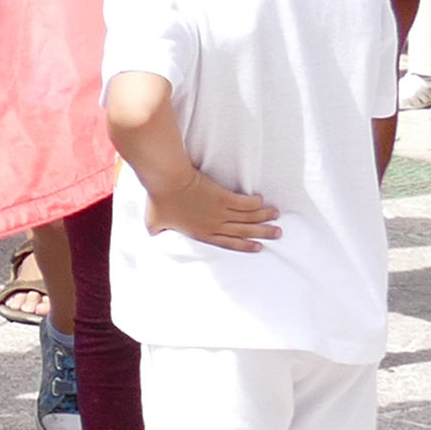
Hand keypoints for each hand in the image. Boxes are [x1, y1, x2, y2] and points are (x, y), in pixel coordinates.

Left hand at [145, 167, 279, 250]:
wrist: (167, 182)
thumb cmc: (158, 201)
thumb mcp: (153, 223)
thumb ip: (157, 231)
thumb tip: (152, 235)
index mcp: (201, 233)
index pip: (227, 242)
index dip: (244, 245)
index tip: (258, 247)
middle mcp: (214, 224)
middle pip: (244, 231)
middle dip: (262, 232)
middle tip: (278, 233)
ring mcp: (220, 211)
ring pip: (248, 216)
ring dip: (264, 216)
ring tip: (277, 216)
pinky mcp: (223, 196)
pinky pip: (244, 202)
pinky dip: (255, 202)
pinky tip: (263, 201)